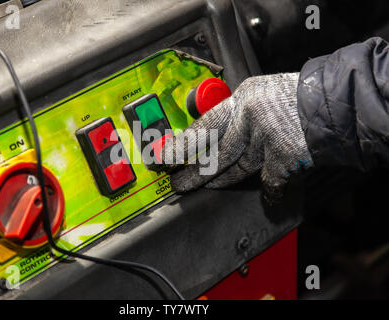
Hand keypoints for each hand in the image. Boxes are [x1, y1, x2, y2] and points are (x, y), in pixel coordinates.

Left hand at [160, 73, 312, 202]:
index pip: (203, 125)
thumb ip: (240, 113)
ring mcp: (266, 138)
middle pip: (213, 151)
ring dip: (218, 180)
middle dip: (192, 171)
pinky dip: (270, 191)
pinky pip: (268, 181)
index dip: (182, 144)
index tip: (166, 155)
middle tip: (177, 182)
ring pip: (235, 167)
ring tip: (202, 186)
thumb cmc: (302, 97)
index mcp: (243, 98)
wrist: (339, 102)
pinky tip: (267, 198)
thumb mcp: (263, 94)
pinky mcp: (283, 157)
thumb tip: (217, 133)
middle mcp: (250, 116)